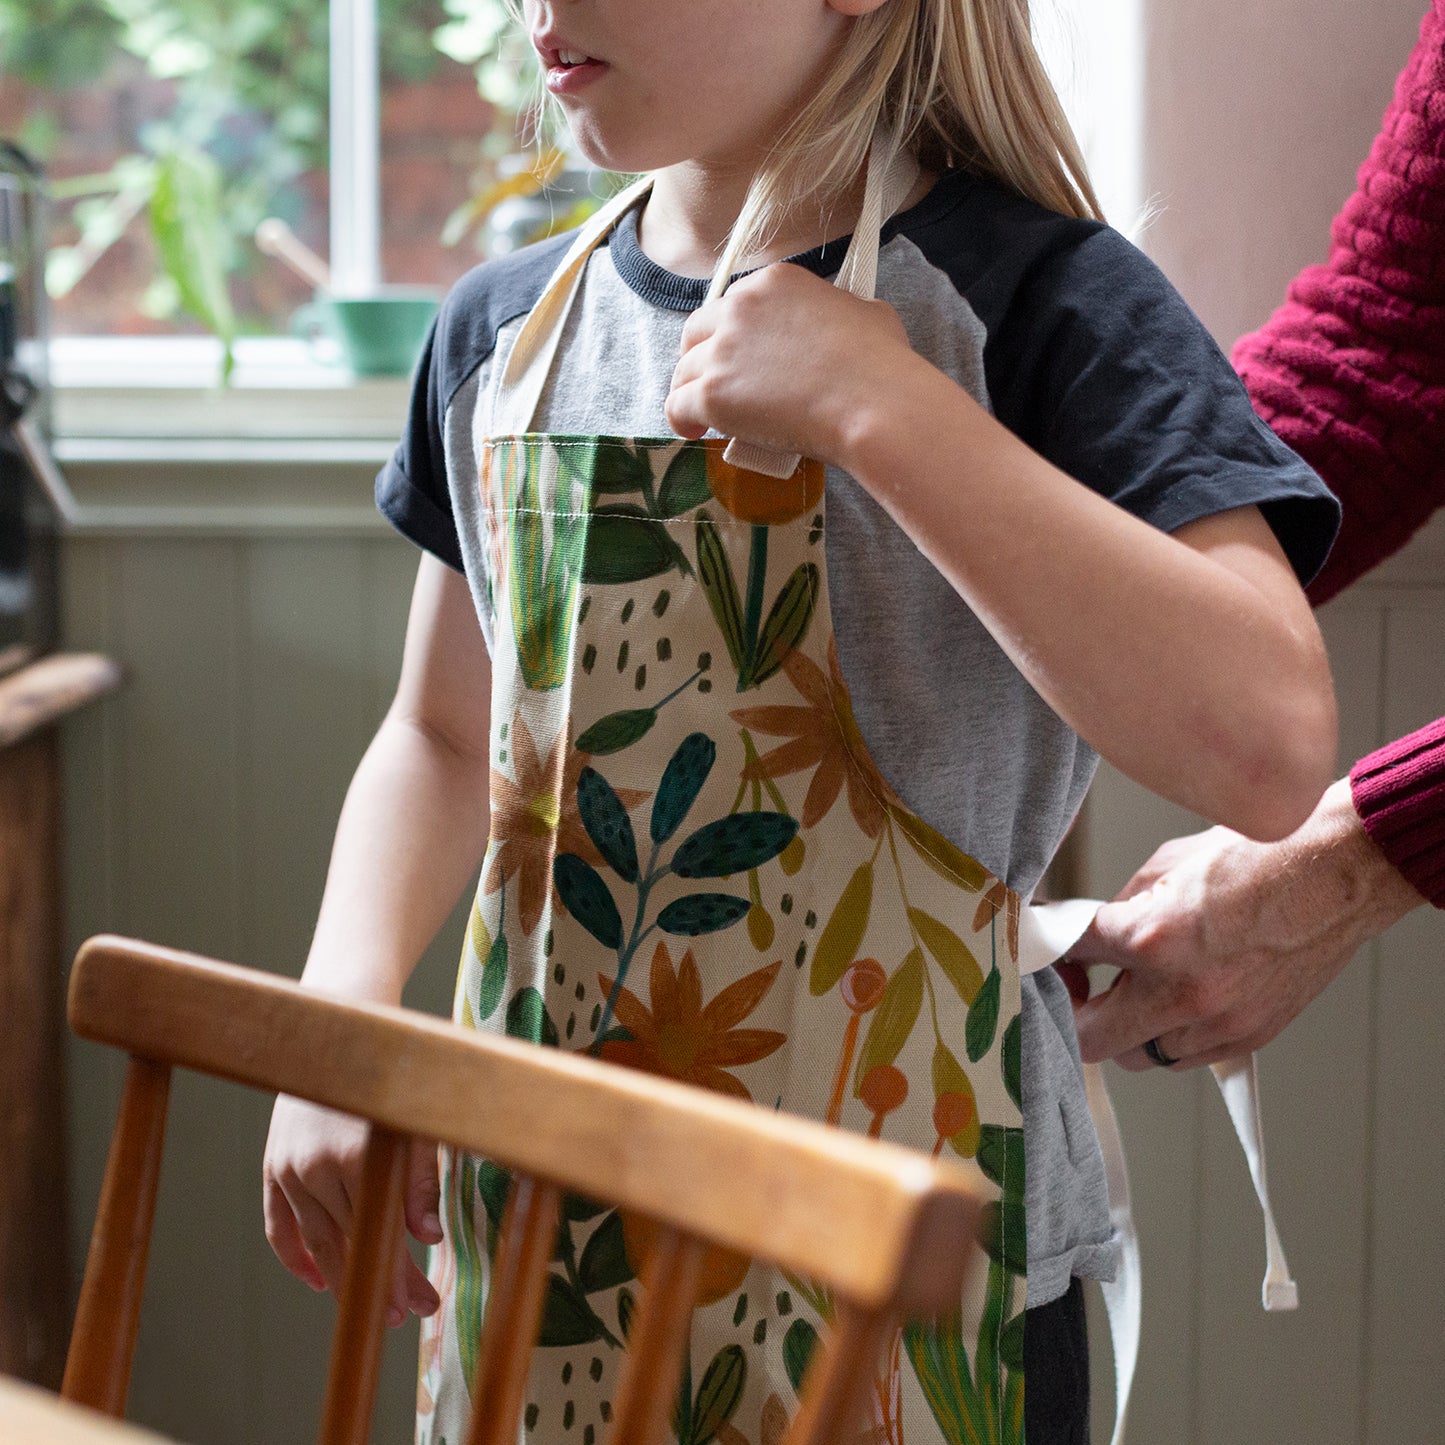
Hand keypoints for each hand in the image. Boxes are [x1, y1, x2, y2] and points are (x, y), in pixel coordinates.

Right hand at [263, 1094, 441, 1325]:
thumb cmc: (387, 1074)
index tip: (424, 1304)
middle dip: (378, 1285)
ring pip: (316, 1243)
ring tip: (366, 1305)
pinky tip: (320, 1282)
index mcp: (358, 1155)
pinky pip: (279, 1228)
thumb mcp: (416, 1122)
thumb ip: (420, 1181)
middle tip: (402, 1317)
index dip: (402, 1275)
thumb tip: (430, 1237)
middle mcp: (317, 1168)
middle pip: (349, 1245)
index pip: (381, 1235)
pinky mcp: (271, 1168)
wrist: (334, 1033)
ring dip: (341, 1281)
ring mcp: (289, 1171)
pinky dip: (296, 1260)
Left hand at [665, 261, 923, 465]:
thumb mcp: (865, 313)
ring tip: (705, 416)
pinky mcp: (712, 394)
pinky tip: (693, 431)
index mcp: (773, 283)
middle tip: (717, 384)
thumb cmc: (880, 364)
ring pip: (683, 372)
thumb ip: (836, 310)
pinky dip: (681, 420)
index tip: (742, 357)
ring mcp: (722, 352)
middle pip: (697, 332)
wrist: (874, 404)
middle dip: (702, 357)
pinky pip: (676, 407)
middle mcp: (740, 308)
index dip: (732, 334)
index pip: (732, 304)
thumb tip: (841, 323)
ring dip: (691, 391)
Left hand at [1068, 779, 1424, 1070]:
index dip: (1048, 953)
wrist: (1334, 873)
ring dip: (1127, 1030)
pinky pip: (1187, 1057)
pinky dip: (1172, 1035)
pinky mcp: (1248, 1038)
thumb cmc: (1255, 859)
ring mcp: (1217, 1023)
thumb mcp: (1165, 867)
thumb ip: (1119, 908)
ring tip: (1136, 991)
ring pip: (1141, 1057)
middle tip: (1081, 989)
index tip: (1045, 953)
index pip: (1069, 958)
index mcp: (1149, 938)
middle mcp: (1179, 992)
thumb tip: (1086, 932)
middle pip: (1091, 1039)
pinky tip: (1179, 1000)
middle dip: (1077, 1014)